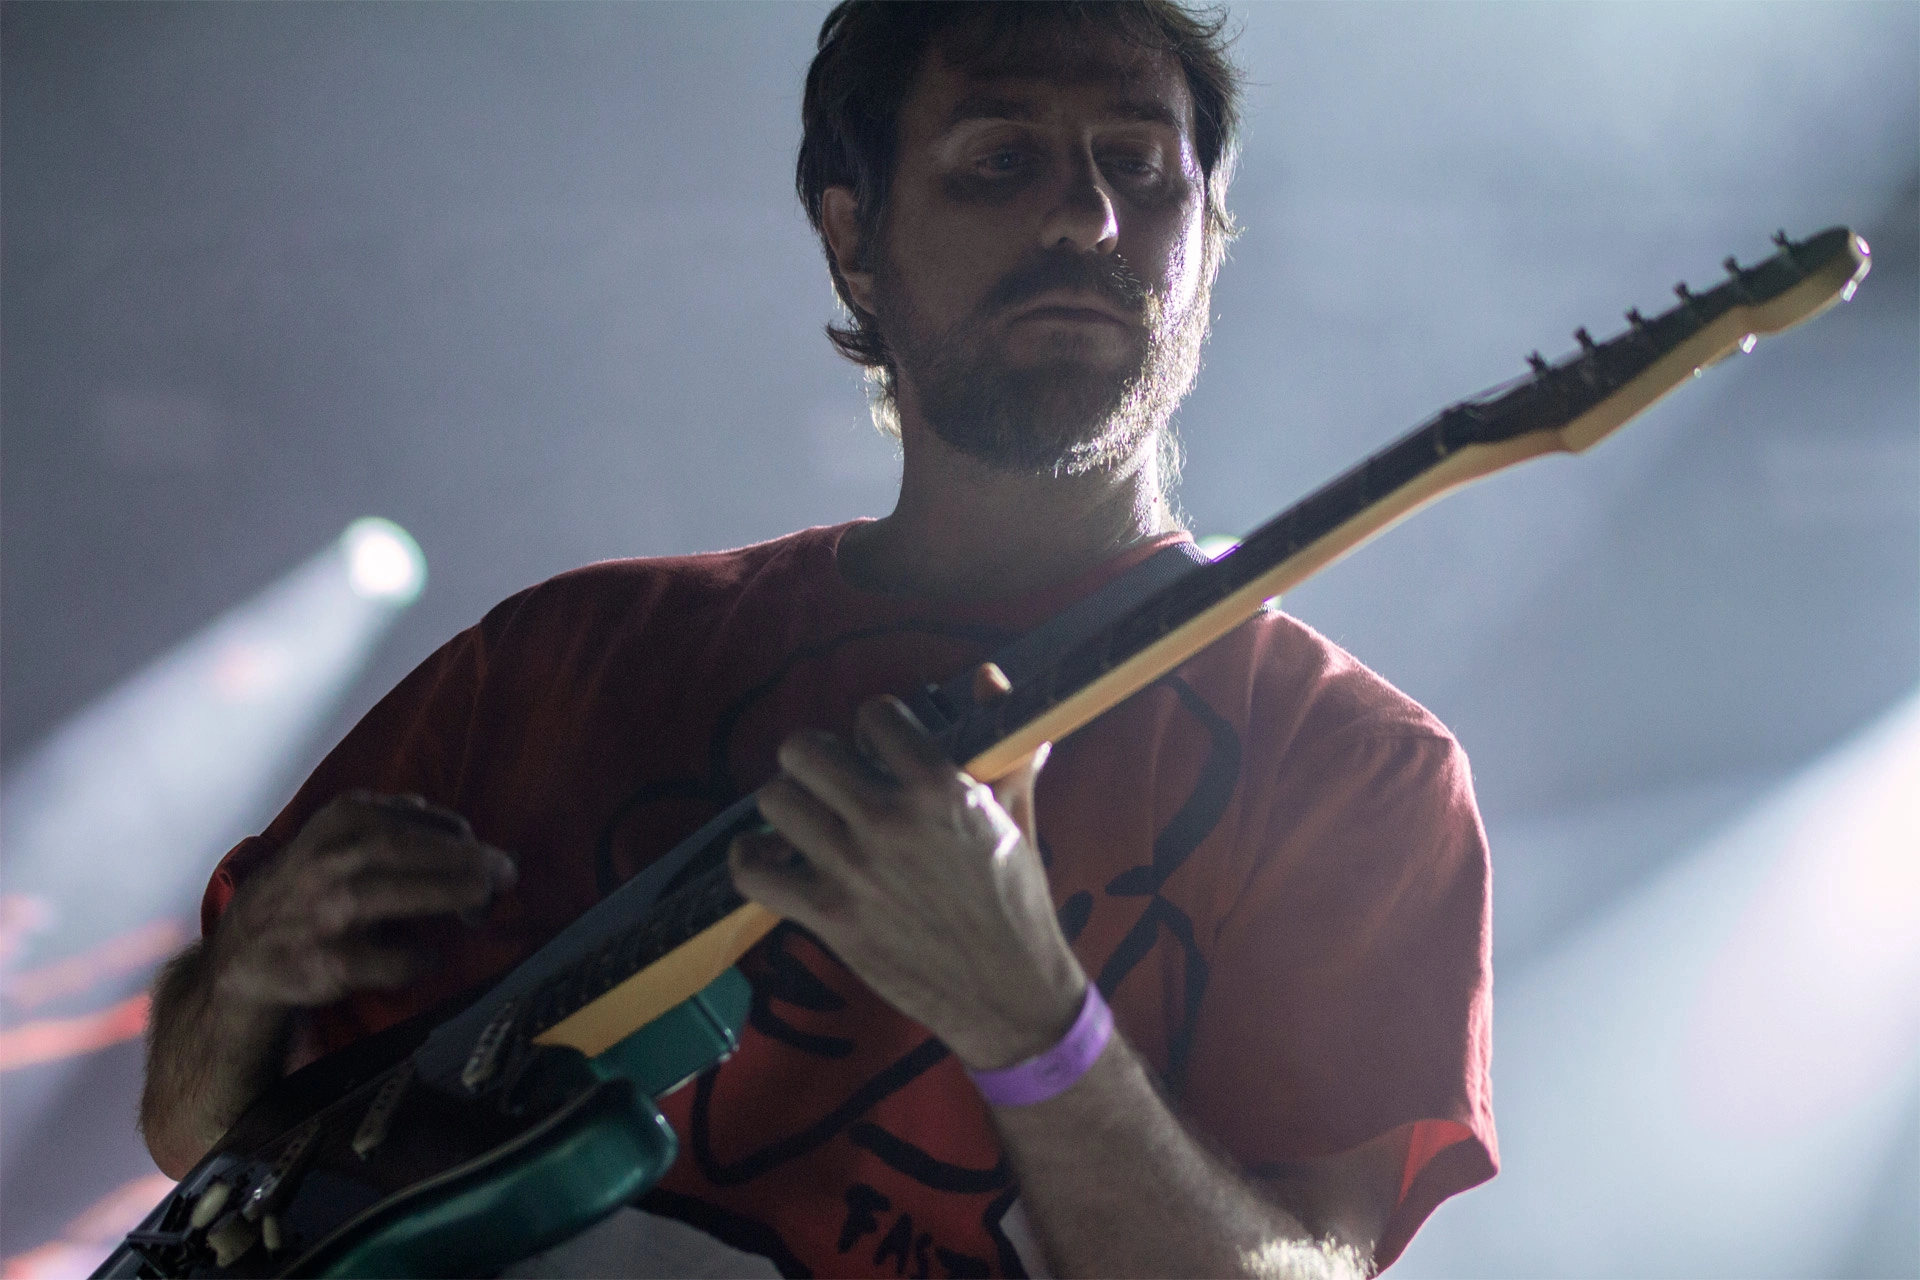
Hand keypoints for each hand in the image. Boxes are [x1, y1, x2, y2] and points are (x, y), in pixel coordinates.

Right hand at [208, 791, 517, 1009]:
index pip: (411, 821)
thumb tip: (470, 837)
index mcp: (342, 819)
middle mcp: (326, 860)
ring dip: (446, 897)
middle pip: (404, 850)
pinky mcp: (320, 963)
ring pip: (388, 896)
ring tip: (481, 910)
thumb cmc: (315, 884)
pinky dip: (412, 960)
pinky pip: (378, 961)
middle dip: (465, 862)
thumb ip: (401, 824)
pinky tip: (429, 958)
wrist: (246, 951)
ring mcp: (319, 911)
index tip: (493, 860)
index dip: (461, 841)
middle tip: (508, 876)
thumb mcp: (345, 834)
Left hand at [729, 695, 1085, 1070]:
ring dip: (789, 805)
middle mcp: (889, 819)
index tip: (881, 751)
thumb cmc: (1016, 899)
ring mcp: (853, 869)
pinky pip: (753, 872)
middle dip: (815, 757)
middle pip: (804, 749)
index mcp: (940, 786)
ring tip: (808, 819)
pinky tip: (768, 855)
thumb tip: (991, 679)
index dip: (876, 728)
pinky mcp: (829, 917)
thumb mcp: (1016, 813)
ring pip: (775, 800)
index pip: (874, 714)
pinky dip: (750, 859)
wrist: (1010, 992)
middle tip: (832, 780)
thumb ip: (998, 742)